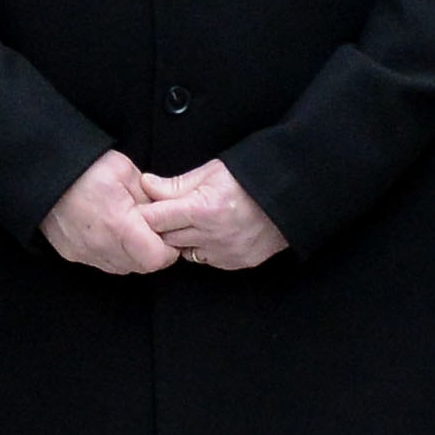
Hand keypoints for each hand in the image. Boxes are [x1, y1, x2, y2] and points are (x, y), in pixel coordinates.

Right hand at [42, 150, 177, 275]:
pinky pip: (102, 263)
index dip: (169, 249)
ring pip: (122, 268)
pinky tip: (114, 235)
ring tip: (133, 231)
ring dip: (133, 255)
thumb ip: (149, 196)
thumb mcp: (125, 171)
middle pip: (141, 267)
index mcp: (118, 225)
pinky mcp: (71, 254)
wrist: (42, 173)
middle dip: (154, 252)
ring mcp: (84, 253)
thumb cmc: (84, 168)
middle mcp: (100, 246)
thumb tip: (163, 212)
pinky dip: (114, 254)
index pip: (156, 258)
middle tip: (154, 231)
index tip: (170, 234)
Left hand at [134, 157, 290, 271]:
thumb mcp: (212, 171)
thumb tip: (146, 185)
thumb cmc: (252, 177)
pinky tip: (212, 232)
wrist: (292, 195)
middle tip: (167, 213)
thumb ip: (176, 184)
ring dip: (182, 240)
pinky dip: (202, 248)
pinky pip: (206, 260)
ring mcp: (226, 253)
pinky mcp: (237, 263)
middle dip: (162, 227)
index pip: (155, 219)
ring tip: (192, 222)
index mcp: (203, 209)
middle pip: (165, 238)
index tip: (143, 208)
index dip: (146, 213)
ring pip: (184, 252)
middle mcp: (213, 235)